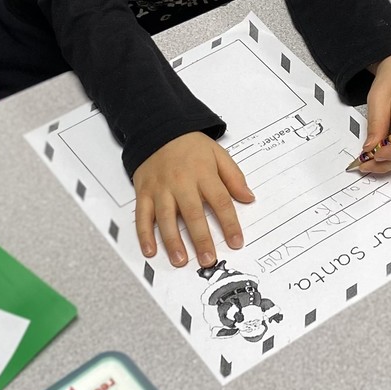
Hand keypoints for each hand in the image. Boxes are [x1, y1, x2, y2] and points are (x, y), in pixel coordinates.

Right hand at [132, 132, 254, 268]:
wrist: (158, 129)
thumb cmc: (190, 145)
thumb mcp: (217, 153)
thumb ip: (234, 176)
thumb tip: (248, 198)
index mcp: (203, 173)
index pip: (220, 201)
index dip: (230, 223)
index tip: (236, 242)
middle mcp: (181, 182)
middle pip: (193, 213)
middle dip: (201, 238)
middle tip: (208, 259)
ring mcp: (160, 188)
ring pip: (166, 217)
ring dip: (173, 241)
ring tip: (180, 260)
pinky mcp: (144, 192)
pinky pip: (142, 215)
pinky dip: (144, 234)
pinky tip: (150, 250)